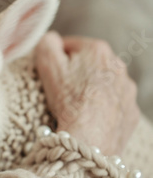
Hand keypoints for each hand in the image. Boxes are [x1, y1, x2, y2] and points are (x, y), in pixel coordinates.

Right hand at [35, 31, 139, 154]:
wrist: (91, 139)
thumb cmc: (69, 100)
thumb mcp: (48, 66)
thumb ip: (46, 45)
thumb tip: (49, 39)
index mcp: (97, 50)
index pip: (70, 44)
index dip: (54, 57)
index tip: (47, 72)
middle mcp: (118, 66)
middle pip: (89, 64)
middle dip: (74, 73)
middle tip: (58, 90)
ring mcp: (127, 90)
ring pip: (103, 84)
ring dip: (90, 90)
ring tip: (74, 106)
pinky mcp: (130, 112)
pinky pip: (113, 106)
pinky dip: (102, 110)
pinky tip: (88, 119)